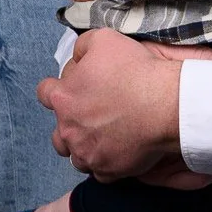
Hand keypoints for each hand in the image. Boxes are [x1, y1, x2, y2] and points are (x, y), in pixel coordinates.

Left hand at [37, 32, 208, 178]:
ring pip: (76, 156)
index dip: (57, 90)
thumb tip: (77, 57)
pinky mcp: (107, 170)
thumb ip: (82, 47)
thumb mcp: (104, 40)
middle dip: (71, 124)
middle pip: (58, 132)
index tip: (73, 90)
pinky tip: (120, 152)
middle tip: (93, 116)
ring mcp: (87, 153)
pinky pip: (100, 172)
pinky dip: (107, 163)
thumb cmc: (136, 71)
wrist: (167, 105)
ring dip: (86, 147)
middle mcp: (69, 129)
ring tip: (105, 138)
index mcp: (63, 98)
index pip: (44, 93)